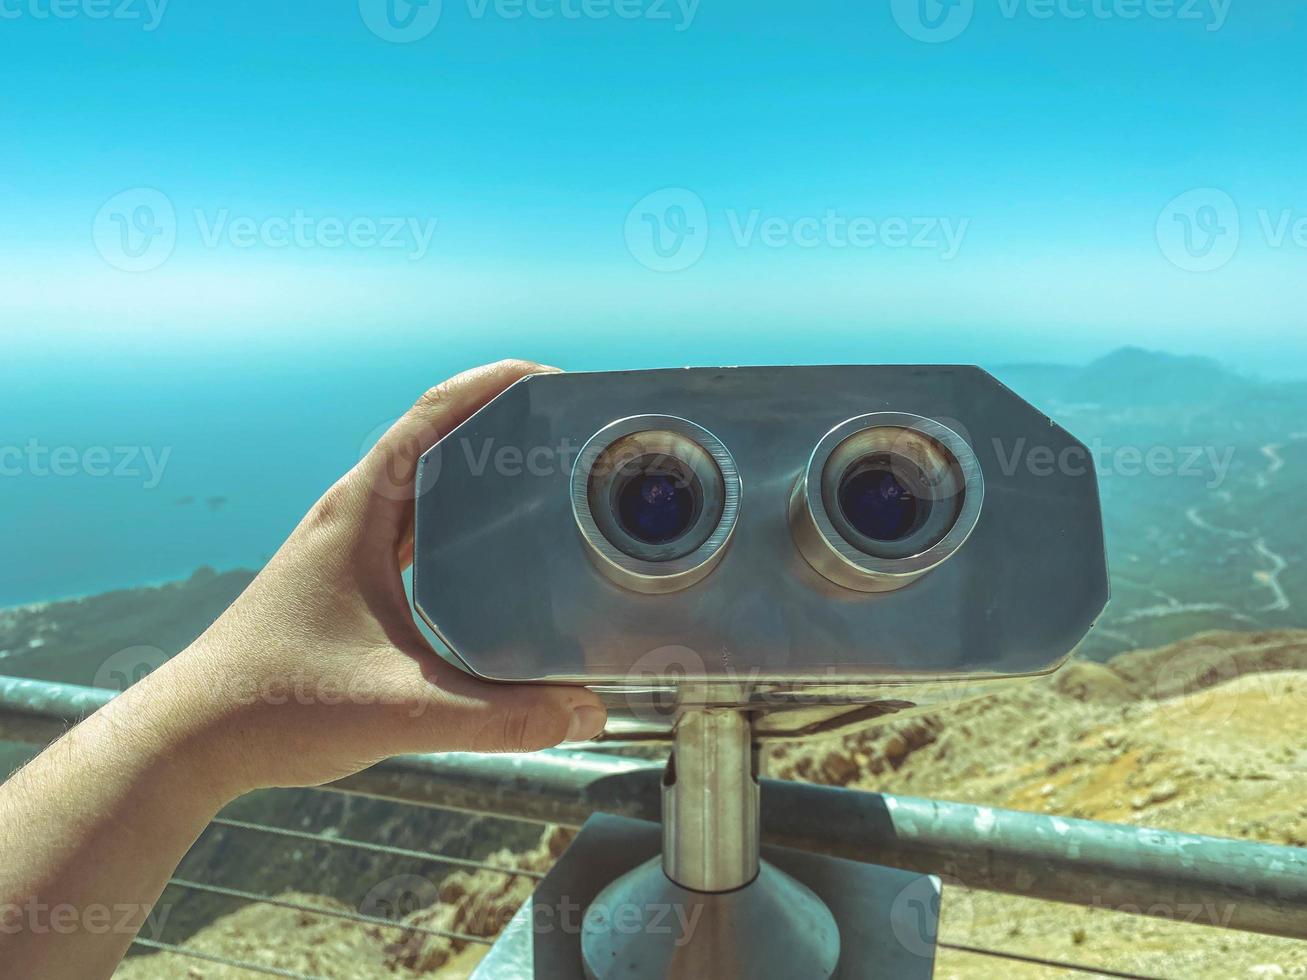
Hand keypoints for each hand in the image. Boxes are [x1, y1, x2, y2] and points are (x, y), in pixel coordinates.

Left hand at [134, 359, 607, 800]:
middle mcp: (354, 513)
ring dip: (484, 467)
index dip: (494, 384)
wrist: (196, 736)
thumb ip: (498, 717)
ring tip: (550, 479)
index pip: (433, 415)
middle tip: (570, 432)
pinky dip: (463, 516)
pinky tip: (501, 551)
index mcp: (359, 511)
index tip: (553, 379)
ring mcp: (350, 543)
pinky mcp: (352, 576)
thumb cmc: (275, 706)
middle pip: (438, 436)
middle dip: (504, 418)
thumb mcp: (400, 708)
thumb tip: (585, 714)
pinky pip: (419, 525)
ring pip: (428, 482)